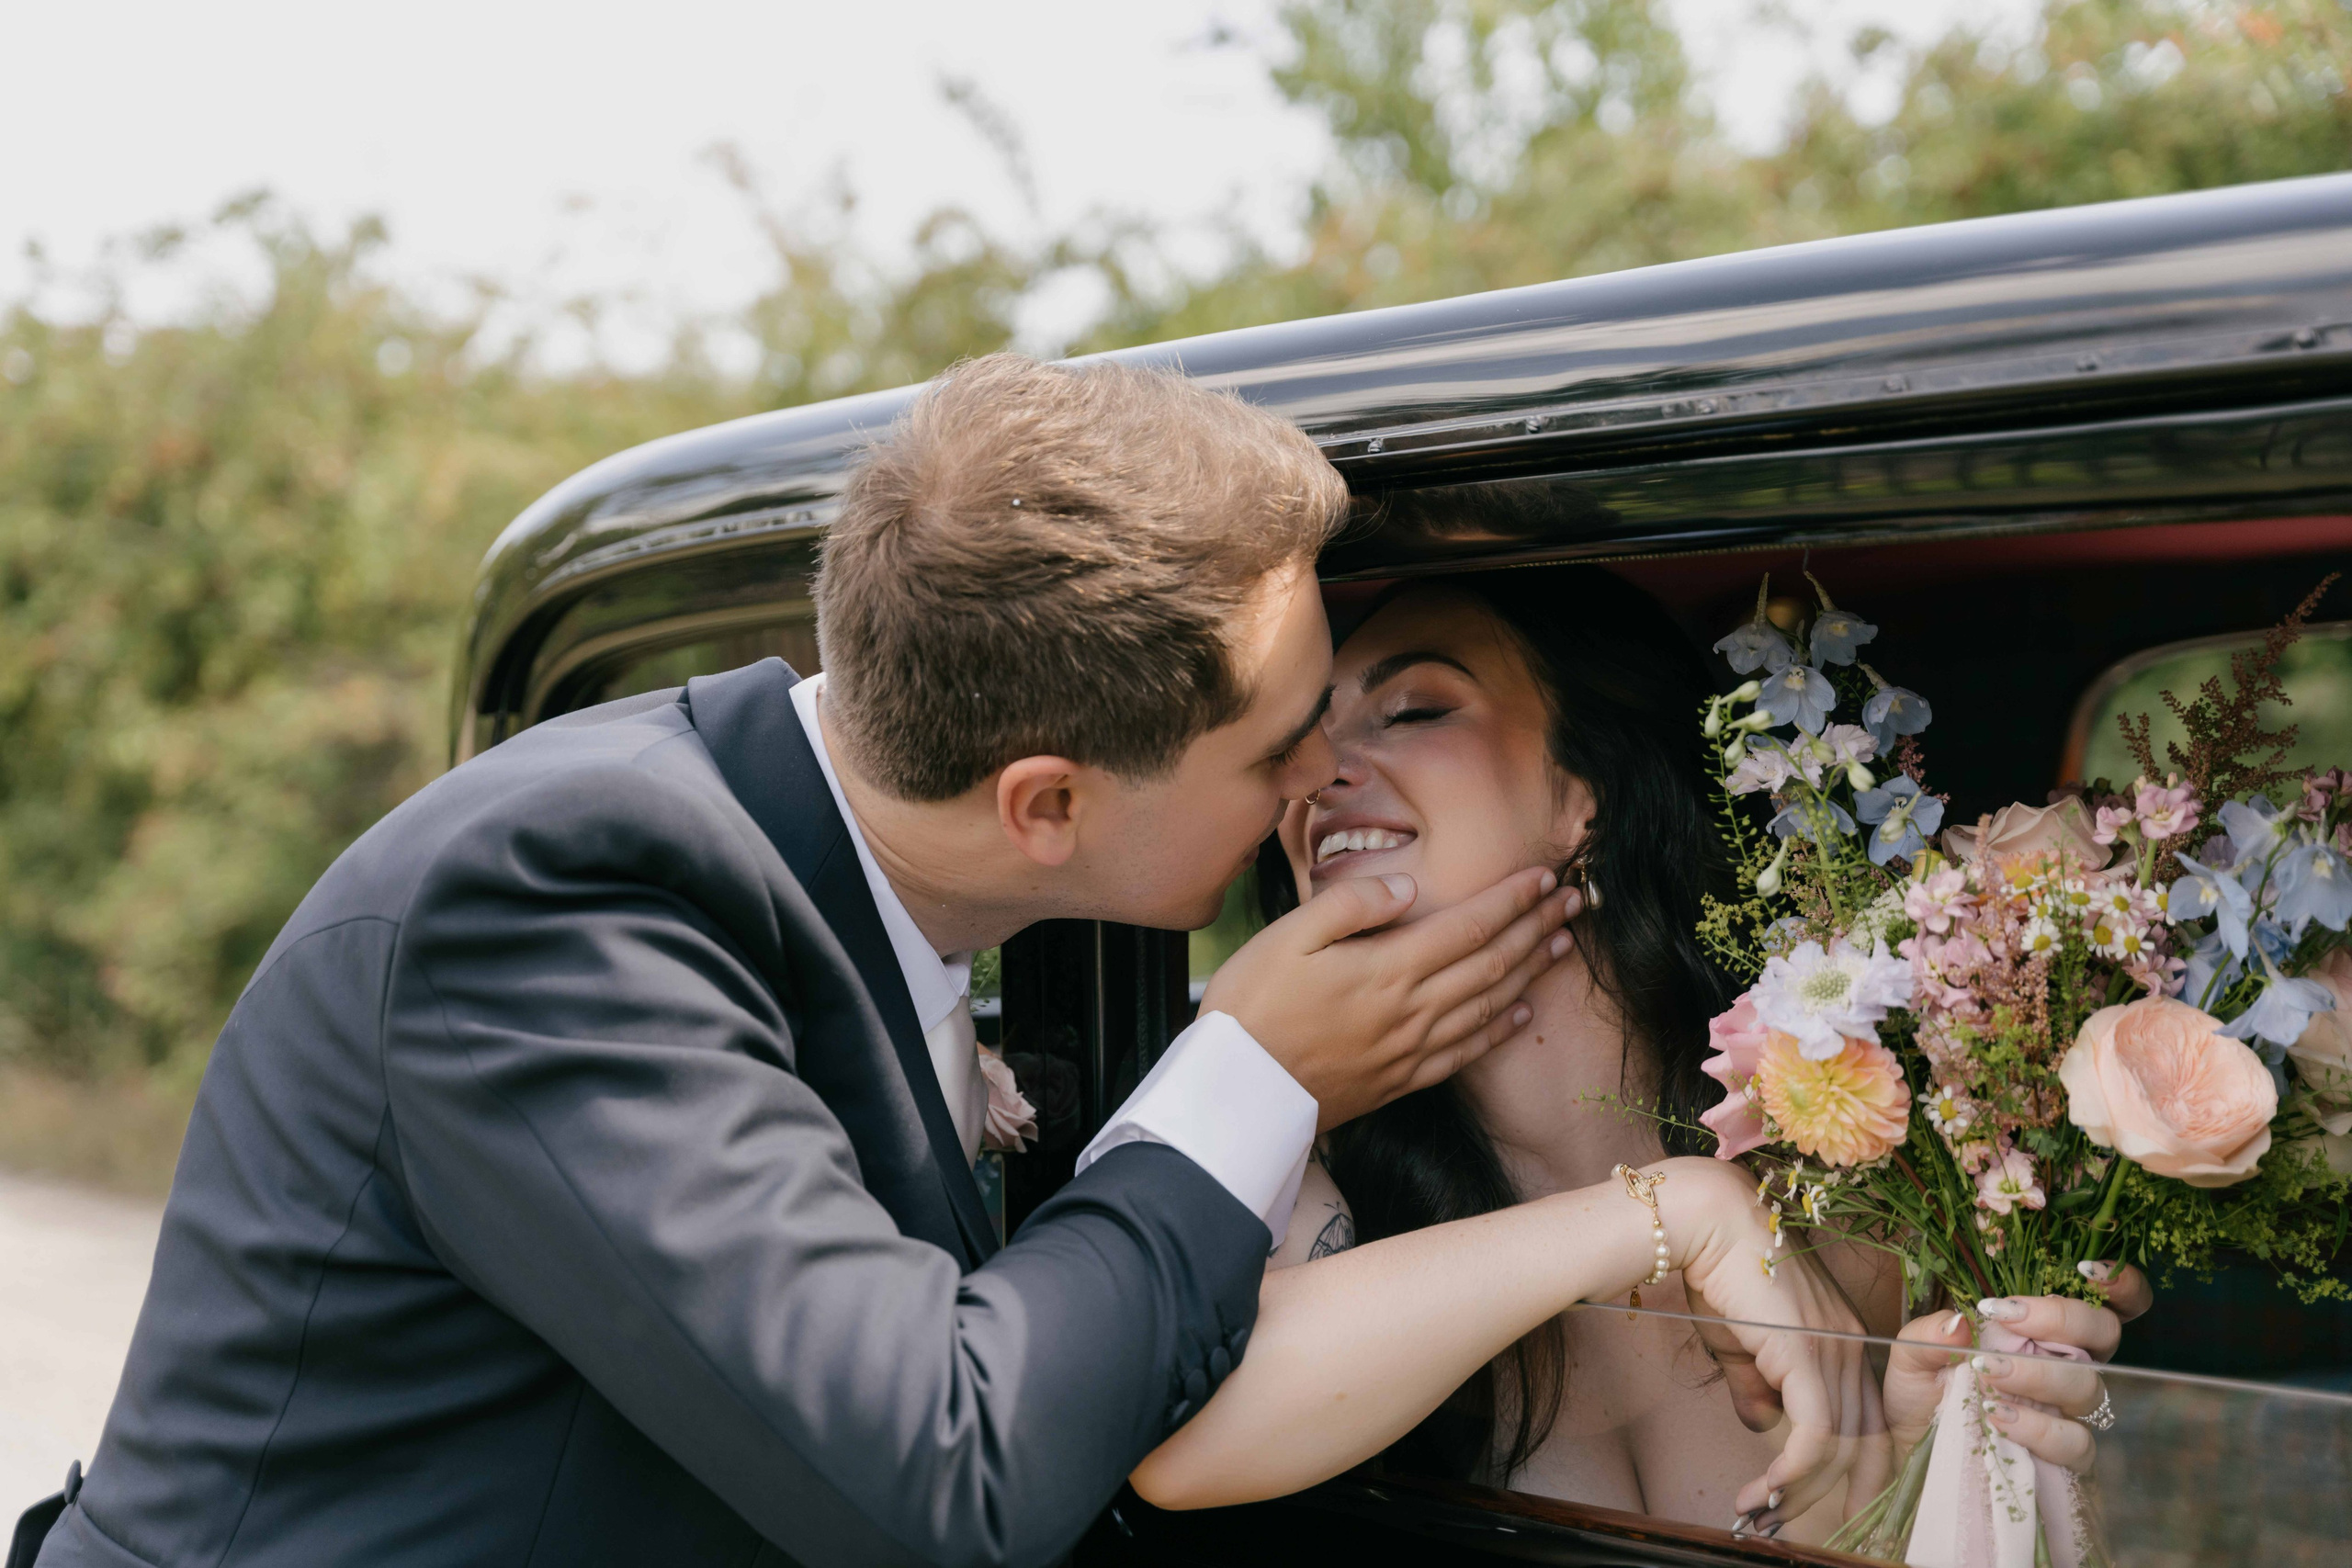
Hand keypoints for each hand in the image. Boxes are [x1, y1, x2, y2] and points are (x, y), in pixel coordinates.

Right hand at [1200, 867, 1577, 1129]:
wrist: (1237, 1094)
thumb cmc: (1251, 1006)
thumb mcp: (1287, 935)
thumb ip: (1352, 905)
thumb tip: (1406, 885)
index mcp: (1388, 968)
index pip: (1469, 926)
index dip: (1511, 900)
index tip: (1543, 877)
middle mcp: (1411, 1010)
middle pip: (1492, 963)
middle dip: (1536, 928)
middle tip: (1572, 901)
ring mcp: (1409, 1050)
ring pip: (1488, 1005)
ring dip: (1530, 972)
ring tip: (1561, 945)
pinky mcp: (1400, 1080)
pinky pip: (1465, 1053)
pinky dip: (1500, 1029)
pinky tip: (1521, 1014)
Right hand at [1648, 1159, 1890, 1536]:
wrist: (1705, 1222)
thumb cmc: (1718, 1269)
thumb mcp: (1738, 1339)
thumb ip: (1755, 1383)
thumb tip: (1761, 1424)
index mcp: (1842, 1337)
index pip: (1864, 1417)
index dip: (1851, 1467)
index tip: (1825, 1503)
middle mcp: (1850, 1346)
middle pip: (1863, 1440)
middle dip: (1837, 1494)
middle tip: (1799, 1529)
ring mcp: (1833, 1351)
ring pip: (1839, 1446)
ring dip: (1800, 1490)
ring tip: (1762, 1515)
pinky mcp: (1807, 1357)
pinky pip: (1814, 1435)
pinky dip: (1792, 1472)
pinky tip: (1764, 1491)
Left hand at [1885, 1268, 2150, 1473]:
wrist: (1912, 1447)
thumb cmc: (1923, 1390)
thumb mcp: (1911, 1355)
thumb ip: (1929, 1333)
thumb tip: (1962, 1322)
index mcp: (2041, 1329)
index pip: (2103, 1300)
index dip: (2118, 1283)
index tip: (2085, 1270)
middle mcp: (2067, 1364)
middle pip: (2105, 1331)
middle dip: (2063, 1319)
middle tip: (2010, 1319)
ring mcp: (2070, 1411)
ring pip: (2089, 1386)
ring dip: (2039, 1375)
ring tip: (1989, 1373)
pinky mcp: (2066, 1456)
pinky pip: (2075, 1441)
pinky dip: (2039, 1429)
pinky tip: (1998, 1417)